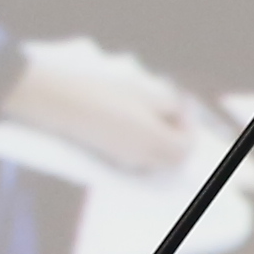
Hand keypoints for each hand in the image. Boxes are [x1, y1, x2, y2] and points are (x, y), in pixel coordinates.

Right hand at [4, 38, 199, 174]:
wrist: (64, 103)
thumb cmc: (105, 93)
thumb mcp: (144, 93)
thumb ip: (169, 105)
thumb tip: (177, 113)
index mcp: (153, 142)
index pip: (185, 146)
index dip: (189, 126)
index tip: (183, 104)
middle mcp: (141, 157)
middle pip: (173, 159)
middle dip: (179, 136)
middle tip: (174, 112)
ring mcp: (125, 161)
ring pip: (156, 159)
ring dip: (163, 139)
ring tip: (154, 112)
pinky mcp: (110, 158)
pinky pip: (139, 157)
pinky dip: (146, 143)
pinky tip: (136, 120)